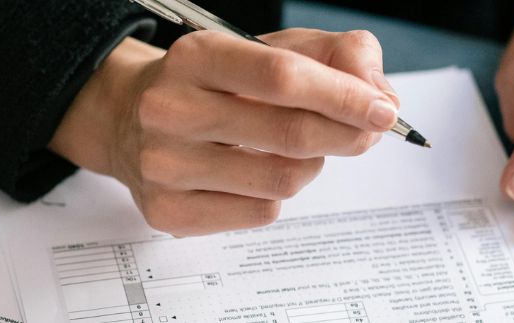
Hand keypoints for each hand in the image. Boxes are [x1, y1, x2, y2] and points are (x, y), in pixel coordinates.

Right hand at [50, 29, 398, 236]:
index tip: (383, 109)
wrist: (130, 121)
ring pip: (281, 180)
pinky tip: (259, 175)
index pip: (283, 77)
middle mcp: (170, 109)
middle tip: (367, 133)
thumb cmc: (213, 85)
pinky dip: (277, 196)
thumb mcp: (268, 49)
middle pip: (288, 134)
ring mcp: (164, 165)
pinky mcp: (168, 212)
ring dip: (312, 166)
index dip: (344, 96)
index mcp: (196, 57)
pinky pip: (259, 214)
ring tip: (300, 150)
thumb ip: (333, 55)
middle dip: (346, 135)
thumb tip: (378, 93)